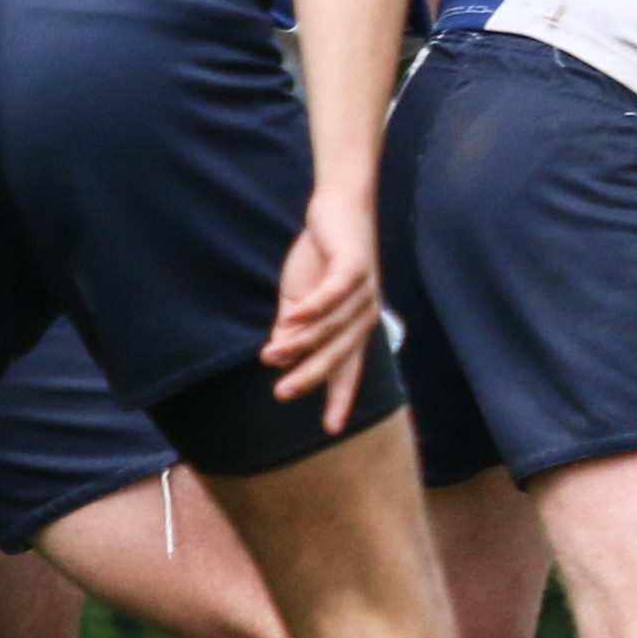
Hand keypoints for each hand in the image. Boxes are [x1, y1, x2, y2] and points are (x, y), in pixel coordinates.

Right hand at [262, 194, 384, 432]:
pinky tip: (290, 316)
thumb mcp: (298, 299)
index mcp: (354, 327)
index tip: (331, 429)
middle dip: (310, 376)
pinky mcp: (356, 265)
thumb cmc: (319, 257)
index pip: (349, 369)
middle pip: (339, 353)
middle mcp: (366, 314)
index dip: (340, 398)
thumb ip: (292, 328)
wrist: (336, 208)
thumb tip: (278, 356)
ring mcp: (365, 290)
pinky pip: (334, 293)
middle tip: (281, 394)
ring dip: (300, 341)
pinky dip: (312, 306)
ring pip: (332, 325)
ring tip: (270, 354)